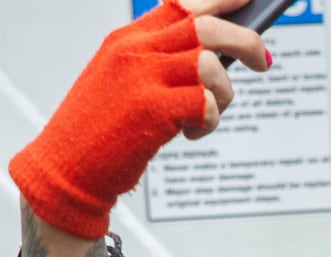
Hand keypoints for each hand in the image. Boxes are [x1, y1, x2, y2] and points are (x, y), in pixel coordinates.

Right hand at [10, 0, 270, 238]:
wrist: (66, 167)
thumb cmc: (99, 131)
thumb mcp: (123, 81)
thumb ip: (161, 62)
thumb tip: (215, 59)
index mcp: (128, 38)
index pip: (182, 3)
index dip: (222, 0)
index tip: (249, 2)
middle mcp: (135, 50)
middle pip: (206, 25)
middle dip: (245, 40)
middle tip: (263, 61)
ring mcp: (142, 78)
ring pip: (210, 63)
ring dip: (225, 92)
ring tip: (209, 114)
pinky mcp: (152, 110)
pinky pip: (205, 102)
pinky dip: (210, 120)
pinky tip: (193, 133)